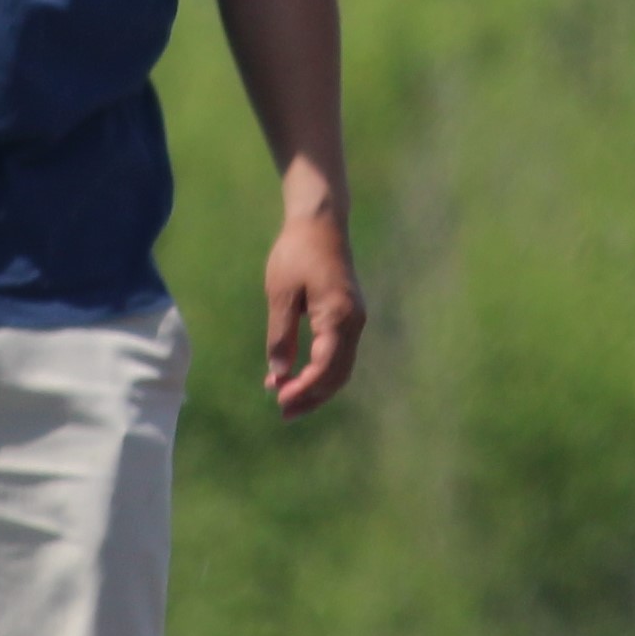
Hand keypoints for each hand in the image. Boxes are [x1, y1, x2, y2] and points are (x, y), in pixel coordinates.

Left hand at [261, 208, 365, 417]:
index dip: (303, 389)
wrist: (320, 223)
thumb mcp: (280, 293)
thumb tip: (280, 373)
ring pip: (340, 368)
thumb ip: (280, 335)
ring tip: (286, 400)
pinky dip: (320, 370)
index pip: (325, 367)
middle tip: (283, 412)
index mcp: (338, 316)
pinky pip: (339, 354)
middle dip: (311, 396)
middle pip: (337, 375)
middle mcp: (353, 323)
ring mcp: (355, 320)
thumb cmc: (297, 253)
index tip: (279, 398)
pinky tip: (295, 375)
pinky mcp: (349, 317)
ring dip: (315, 387)